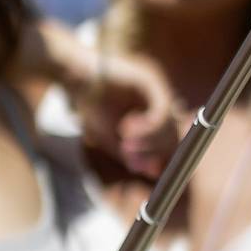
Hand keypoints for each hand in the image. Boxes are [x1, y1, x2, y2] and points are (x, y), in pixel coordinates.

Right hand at [76, 51, 183, 176]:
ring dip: (149, 141)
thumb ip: (131, 154)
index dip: (165, 159)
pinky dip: (147, 127)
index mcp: (154, 117)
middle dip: (154, 153)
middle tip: (132, 160)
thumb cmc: (90, 106)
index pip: (171, 141)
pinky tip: (126, 129)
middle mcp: (160, 103)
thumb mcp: (111, 138)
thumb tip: (151, 172)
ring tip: (125, 146)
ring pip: (169, 125)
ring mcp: (158, 92)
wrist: (76, 79)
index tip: (154, 172)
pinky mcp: (151, 82)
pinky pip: (161, 110)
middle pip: (173, 135)